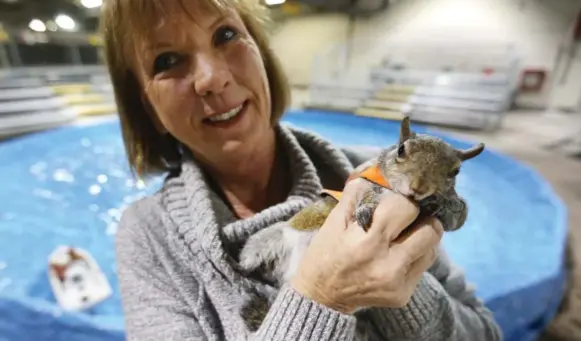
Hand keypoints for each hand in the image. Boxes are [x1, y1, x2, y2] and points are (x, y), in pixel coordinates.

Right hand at [290, 178, 443, 313]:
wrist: (321, 297)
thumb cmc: (326, 253)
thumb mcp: (335, 220)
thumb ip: (358, 195)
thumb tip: (380, 172)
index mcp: (367, 242)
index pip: (404, 207)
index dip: (404, 197)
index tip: (401, 193)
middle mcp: (388, 265)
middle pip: (430, 228)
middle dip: (421, 215)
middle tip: (410, 212)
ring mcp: (399, 283)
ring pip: (433, 247)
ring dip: (421, 234)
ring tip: (406, 232)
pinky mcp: (404, 295)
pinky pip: (424, 264)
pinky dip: (416, 253)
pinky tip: (400, 251)